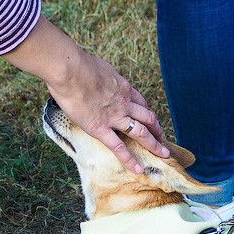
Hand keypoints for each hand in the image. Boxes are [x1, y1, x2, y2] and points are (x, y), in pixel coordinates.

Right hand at [46, 51, 168, 173]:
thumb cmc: (77, 64)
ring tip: (163, 155)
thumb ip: (100, 77)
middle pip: (147, 118)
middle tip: (163, 140)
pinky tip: (138, 170)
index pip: (140, 102)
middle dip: (157, 130)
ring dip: (154, 145)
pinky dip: (129, 160)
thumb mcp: (97, 68)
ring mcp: (114, 117)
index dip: (147, 113)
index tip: (150, 120)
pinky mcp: (100, 129)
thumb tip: (94, 77)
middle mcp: (124, 103)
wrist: (70, 70)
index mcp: (122, 87)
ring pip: (141, 133)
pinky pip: (118, 147)